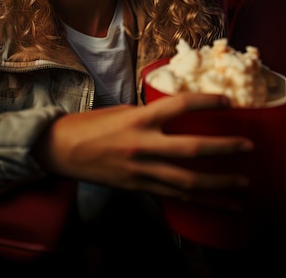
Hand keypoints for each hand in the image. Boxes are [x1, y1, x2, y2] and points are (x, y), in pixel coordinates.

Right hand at [33, 93, 252, 207]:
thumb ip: (150, 115)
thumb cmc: (89, 125)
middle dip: (224, 149)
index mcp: (137, 119)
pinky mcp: (137, 187)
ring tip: (242, 183)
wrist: (59, 150)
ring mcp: (140, 171)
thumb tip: (176, 116)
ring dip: (218, 183)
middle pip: (191, 149)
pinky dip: (198, 201)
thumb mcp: (122, 110)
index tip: (227, 102)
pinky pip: (173, 196)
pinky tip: (217, 204)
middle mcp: (142, 145)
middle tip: (247, 146)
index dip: (207, 102)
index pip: (179, 106)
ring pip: (187, 181)